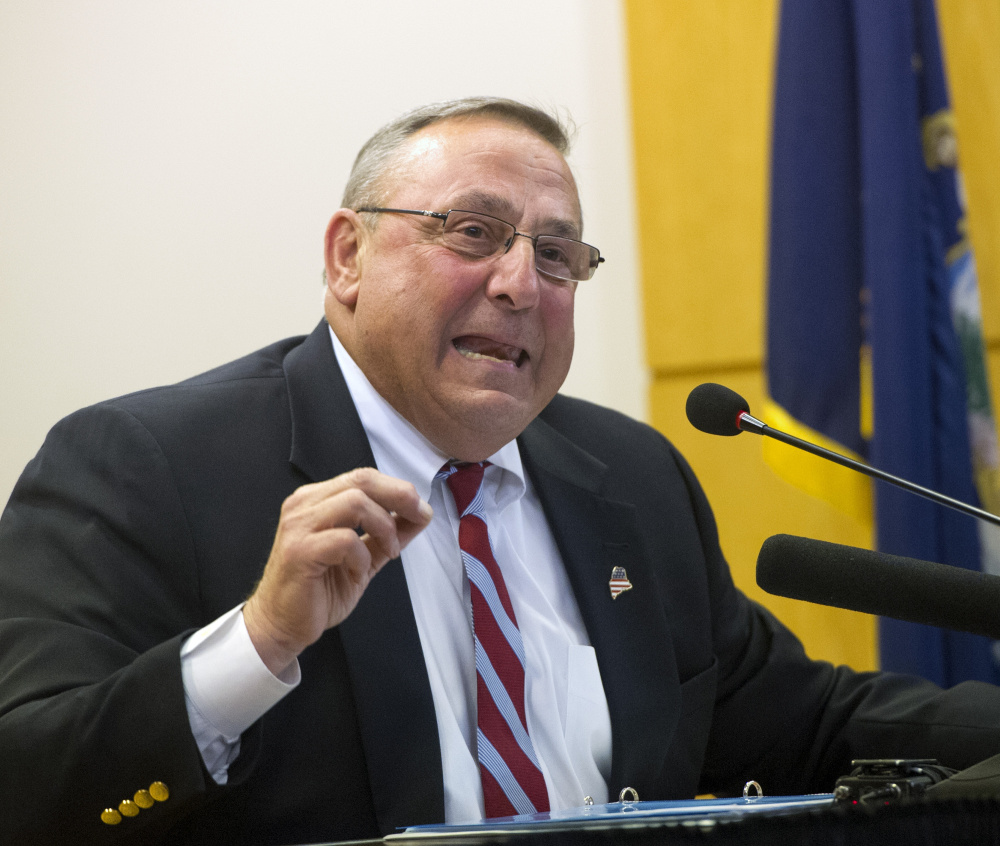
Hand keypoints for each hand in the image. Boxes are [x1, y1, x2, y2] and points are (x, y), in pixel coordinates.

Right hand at [243, 467, 432, 674]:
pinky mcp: (299, 551)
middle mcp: (305, 505)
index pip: (363, 477)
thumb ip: (388, 534)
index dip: (399, 489)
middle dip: (399, 496)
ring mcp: (299, 526)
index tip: (422, 510)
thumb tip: (421, 515)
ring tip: (389, 551)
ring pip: (355, 503)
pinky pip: (345, 540)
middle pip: (361, 481)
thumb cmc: (318, 590)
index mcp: (317, 500)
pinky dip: (362, 555)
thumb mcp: (363, 557)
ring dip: (384, 527)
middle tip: (419, 517)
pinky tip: (359, 572)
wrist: (281, 625)